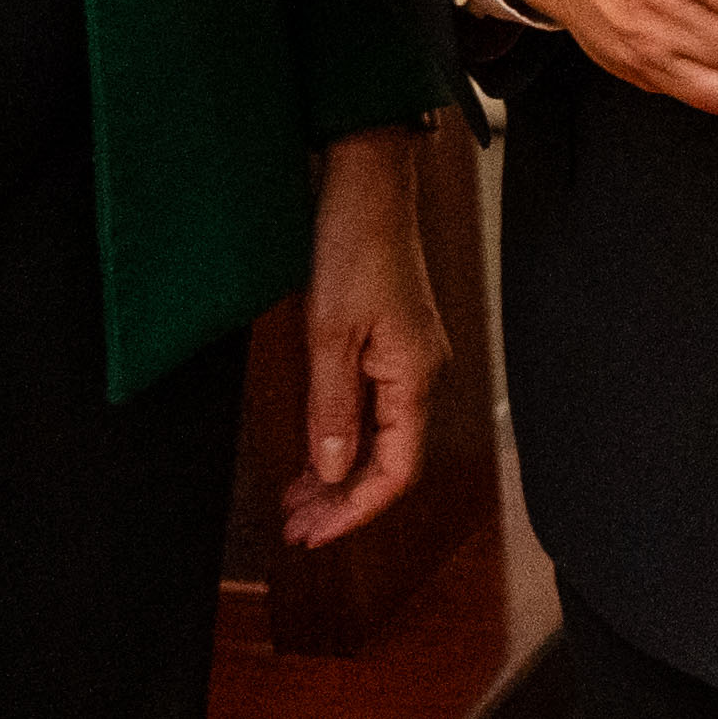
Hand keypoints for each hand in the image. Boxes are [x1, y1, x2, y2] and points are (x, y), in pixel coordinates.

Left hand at [285, 124, 452, 550]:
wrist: (368, 184)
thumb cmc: (356, 245)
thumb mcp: (330, 333)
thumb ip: (333, 408)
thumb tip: (334, 471)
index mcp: (416, 376)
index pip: (396, 470)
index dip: (355, 511)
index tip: (313, 534)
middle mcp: (422, 374)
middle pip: (391, 462)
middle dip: (343, 502)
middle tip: (296, 528)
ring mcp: (408, 361)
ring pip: (380, 440)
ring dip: (339, 475)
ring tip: (297, 502)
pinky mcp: (392, 347)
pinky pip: (373, 412)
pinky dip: (342, 440)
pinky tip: (315, 455)